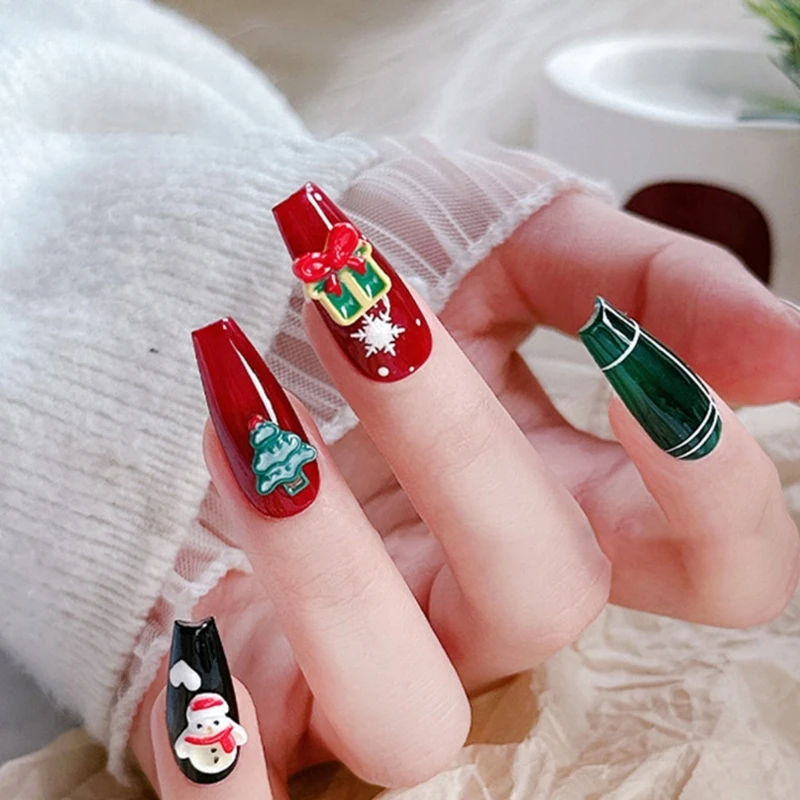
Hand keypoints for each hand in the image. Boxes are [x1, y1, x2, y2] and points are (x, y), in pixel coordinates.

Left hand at [131, 191, 799, 797]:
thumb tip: (791, 353)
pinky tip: (190, 628)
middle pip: (544, 600)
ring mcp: (372, 653)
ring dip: (323, 563)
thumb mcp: (513, 228)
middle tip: (355, 306)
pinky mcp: (252, 687)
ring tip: (239, 413)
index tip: (632, 353)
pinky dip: (218, 749)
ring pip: (404, 706)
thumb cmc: (382, 255)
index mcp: (568, 502)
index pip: (722, 562)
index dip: (714, 483)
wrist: (229, 276)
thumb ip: (646, 279)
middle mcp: (483, 599)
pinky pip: (243, 792)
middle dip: (454, 442)